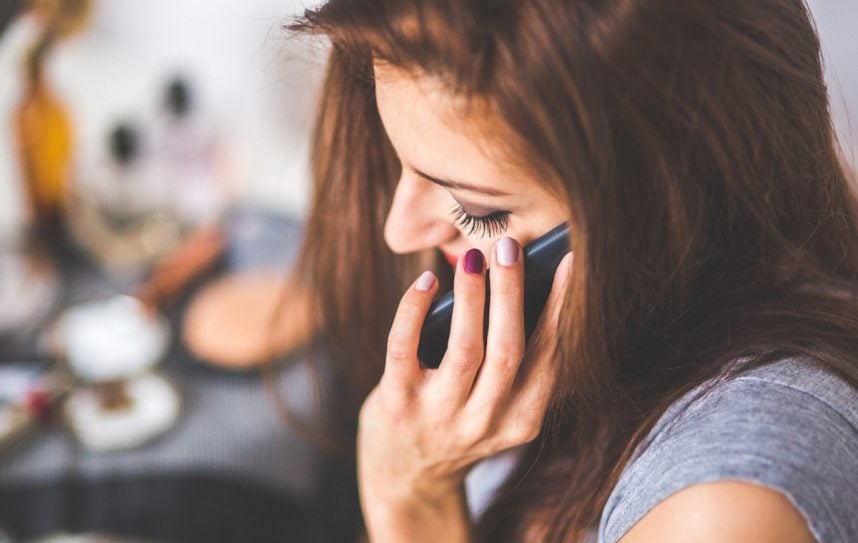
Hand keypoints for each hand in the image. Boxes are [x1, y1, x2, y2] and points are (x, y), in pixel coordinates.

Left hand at [357, 237, 572, 535]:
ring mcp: (439, 416)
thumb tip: (517, 283)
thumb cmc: (457, 424)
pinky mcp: (397, 405)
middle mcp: (484, 422)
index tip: (567, 262)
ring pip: (465, 349)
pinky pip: (404, 348)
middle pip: (508, 350)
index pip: (548, 357)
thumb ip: (511, 364)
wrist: (406, 480)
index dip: (559, 307)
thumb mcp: (496, 408)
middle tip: (510, 246)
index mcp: (520, 420)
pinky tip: (426, 282)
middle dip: (512, 293)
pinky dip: (414, 310)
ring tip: (474, 258)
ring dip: (471, 297)